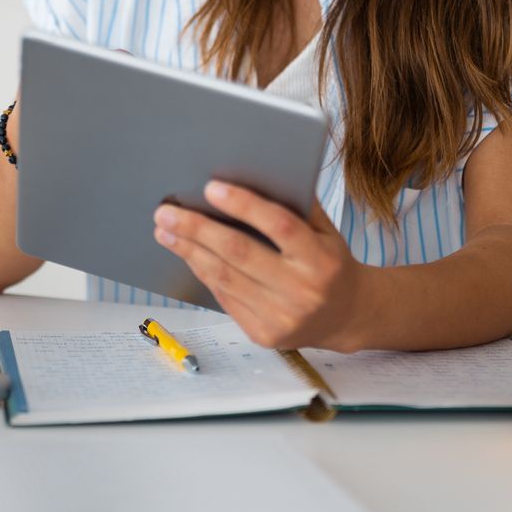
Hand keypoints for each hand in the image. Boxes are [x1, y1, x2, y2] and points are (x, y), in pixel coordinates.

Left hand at [153, 180, 368, 351]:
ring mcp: (282, 316)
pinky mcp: (264, 335)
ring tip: (165, 231)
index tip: (211, 187)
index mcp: (321, 259)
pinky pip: (225, 298)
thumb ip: (296, 207)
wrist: (346, 317)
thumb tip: (247, 177)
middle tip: (166, 212)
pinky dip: (203, 272)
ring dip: (189, 251)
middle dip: (197, 229)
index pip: (279, 225)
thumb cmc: (329, 264)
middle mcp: (302, 290)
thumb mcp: (326, 232)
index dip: (244, 205)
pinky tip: (188, 254)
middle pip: (240, 252)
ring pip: (224, 277)